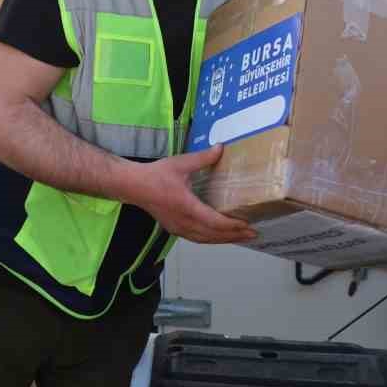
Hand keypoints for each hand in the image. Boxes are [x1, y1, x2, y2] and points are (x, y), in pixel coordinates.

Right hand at [129, 145, 256, 244]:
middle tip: (253, 234)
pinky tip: (220, 236)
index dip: (232, 225)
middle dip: (234, 235)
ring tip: (241, 237)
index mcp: (186, 205)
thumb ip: (202, 158)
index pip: (213, 221)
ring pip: (205, 239)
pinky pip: (197, 238)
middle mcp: (183, 221)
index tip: (248, 225)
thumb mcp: (180, 163)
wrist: (133, 186)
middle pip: (213, 235)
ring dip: (224, 239)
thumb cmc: (156, 175)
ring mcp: (178, 228)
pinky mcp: (174, 229)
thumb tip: (221, 147)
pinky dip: (211, 239)